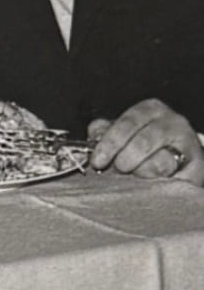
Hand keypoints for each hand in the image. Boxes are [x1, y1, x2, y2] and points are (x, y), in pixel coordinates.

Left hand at [87, 99, 203, 184]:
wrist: (182, 162)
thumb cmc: (147, 146)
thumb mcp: (125, 133)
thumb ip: (106, 131)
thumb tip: (95, 135)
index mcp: (149, 109)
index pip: (126, 123)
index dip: (109, 142)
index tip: (97, 161)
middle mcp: (171, 121)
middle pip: (142, 141)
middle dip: (124, 159)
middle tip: (118, 169)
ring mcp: (186, 142)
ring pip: (159, 160)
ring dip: (142, 171)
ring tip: (136, 174)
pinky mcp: (197, 165)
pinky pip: (174, 176)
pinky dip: (158, 179)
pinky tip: (152, 180)